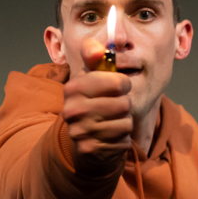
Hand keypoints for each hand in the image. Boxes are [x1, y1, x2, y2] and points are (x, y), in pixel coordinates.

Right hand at [61, 39, 132, 171]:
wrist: (84, 138)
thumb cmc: (93, 102)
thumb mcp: (92, 77)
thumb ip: (95, 58)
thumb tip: (97, 49)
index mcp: (73, 88)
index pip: (118, 82)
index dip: (123, 84)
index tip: (117, 87)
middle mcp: (72, 110)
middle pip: (124, 104)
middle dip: (124, 106)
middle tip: (114, 107)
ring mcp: (79, 132)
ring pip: (126, 123)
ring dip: (124, 123)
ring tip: (112, 121)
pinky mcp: (89, 149)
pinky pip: (123, 140)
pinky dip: (121, 139)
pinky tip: (110, 136)